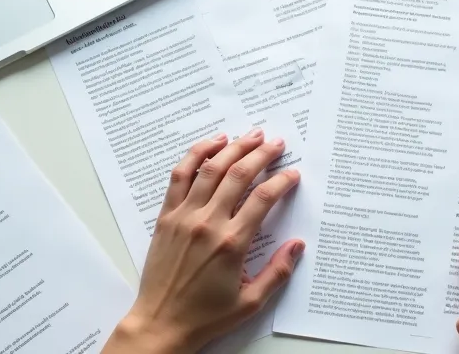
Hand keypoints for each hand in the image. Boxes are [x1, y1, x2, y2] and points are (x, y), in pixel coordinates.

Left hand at [104, 129, 303, 353]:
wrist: (161, 323)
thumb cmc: (205, 316)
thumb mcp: (251, 302)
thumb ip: (278, 272)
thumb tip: (298, 245)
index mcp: (232, 243)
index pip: (263, 198)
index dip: (282, 181)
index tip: (293, 174)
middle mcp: (208, 223)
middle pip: (239, 174)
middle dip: (261, 154)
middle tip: (276, 142)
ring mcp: (184, 216)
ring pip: (211, 168)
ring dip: (233, 147)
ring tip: (250, 135)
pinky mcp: (167, 217)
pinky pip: (180, 176)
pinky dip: (196, 154)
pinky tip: (212, 143)